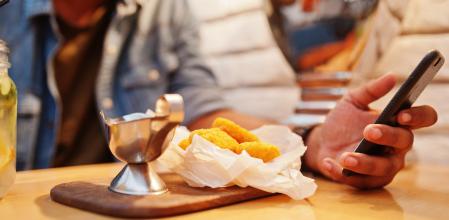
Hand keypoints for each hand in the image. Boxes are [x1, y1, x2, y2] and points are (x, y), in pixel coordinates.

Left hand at [304, 74, 437, 188]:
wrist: (322, 142)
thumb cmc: (342, 122)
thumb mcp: (352, 102)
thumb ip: (370, 90)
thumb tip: (392, 76)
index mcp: (398, 123)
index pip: (423, 118)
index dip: (418, 116)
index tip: (400, 113)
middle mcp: (396, 146)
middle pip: (405, 142)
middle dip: (388, 136)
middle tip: (368, 131)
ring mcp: (384, 165)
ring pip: (384, 168)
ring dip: (365, 163)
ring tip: (345, 156)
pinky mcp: (368, 181)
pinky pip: (360, 181)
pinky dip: (342, 173)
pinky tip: (330, 163)